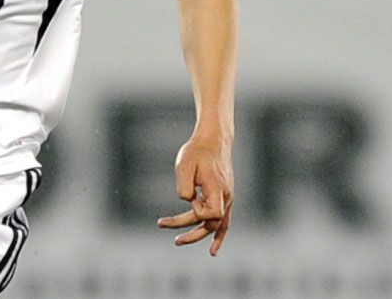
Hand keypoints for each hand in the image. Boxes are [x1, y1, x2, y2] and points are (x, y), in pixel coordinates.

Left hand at [156, 135, 233, 255]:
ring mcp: (227, 199)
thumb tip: (186, 202)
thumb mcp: (184, 163)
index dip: (199, 212)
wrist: (213, 141)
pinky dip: (218, 237)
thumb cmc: (197, 151)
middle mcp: (226, 197)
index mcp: (218, 189)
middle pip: (210, 223)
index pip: (213, 213)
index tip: (191, 199)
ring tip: (178, 241)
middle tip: (164, 228)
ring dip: (197, 235)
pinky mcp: (224, 199)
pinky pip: (224, 223)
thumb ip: (184, 186)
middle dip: (189, 231)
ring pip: (215, 226)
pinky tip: (213, 251)